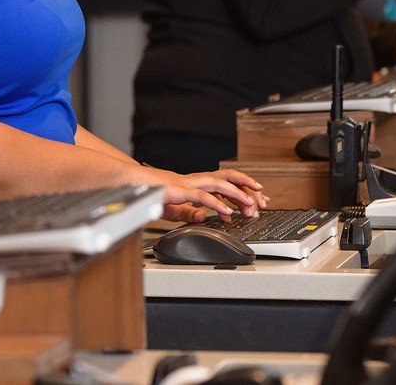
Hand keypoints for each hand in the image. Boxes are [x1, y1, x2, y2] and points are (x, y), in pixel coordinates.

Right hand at [145, 168, 267, 222]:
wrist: (133, 185)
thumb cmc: (151, 194)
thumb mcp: (174, 208)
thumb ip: (189, 212)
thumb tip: (204, 216)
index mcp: (196, 183)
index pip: (225, 182)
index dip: (243, 188)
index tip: (256, 199)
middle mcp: (196, 179)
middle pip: (228, 178)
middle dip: (247, 186)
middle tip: (262, 198)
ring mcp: (190, 183)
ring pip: (219, 183)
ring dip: (237, 194)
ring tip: (250, 204)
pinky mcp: (181, 190)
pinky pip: (202, 196)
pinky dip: (216, 203)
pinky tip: (226, 211)